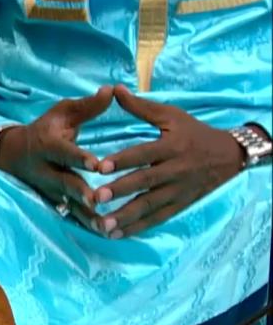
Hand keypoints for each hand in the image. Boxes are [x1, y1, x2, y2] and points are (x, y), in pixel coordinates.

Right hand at [0, 86, 112, 229]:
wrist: (12, 154)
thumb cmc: (45, 130)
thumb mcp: (61, 114)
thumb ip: (87, 107)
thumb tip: (110, 91)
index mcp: (48, 145)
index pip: (63, 152)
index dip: (79, 158)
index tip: (97, 165)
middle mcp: (46, 170)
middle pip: (63, 182)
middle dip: (80, 192)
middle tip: (97, 200)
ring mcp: (48, 189)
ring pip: (67, 204)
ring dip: (85, 215)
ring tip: (104, 225)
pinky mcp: (53, 201)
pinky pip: (70, 215)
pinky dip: (86, 224)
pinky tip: (105, 232)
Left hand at [90, 85, 244, 238]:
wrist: (230, 155)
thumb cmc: (194, 132)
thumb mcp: (171, 116)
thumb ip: (141, 107)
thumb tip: (114, 89)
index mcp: (171, 147)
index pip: (144, 154)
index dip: (122, 160)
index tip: (100, 167)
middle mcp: (175, 170)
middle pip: (145, 182)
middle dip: (120, 191)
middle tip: (95, 198)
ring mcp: (179, 190)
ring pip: (151, 205)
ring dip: (126, 216)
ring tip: (102, 225)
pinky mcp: (180, 204)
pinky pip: (158, 218)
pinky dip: (139, 227)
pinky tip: (117, 234)